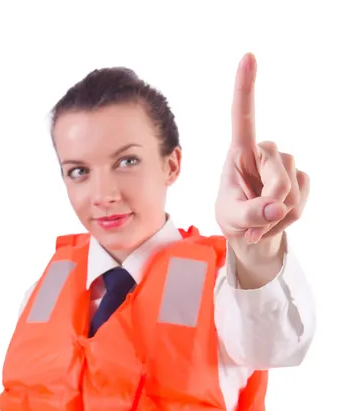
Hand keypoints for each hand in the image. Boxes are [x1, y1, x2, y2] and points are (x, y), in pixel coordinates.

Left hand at [215, 53, 309, 245]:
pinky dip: (286, 220)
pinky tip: (275, 219)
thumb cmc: (233, 217)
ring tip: (260, 222)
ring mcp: (285, 164)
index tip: (247, 56)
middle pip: (279, 176)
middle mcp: (265, 152)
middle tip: (253, 225)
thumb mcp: (233, 218)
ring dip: (276, 217)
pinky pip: (300, 203)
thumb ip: (251, 214)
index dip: (245, 87)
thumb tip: (277, 207)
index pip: (244, 116)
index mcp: (240, 151)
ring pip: (290, 193)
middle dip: (269, 204)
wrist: (251, 231)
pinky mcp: (300, 179)